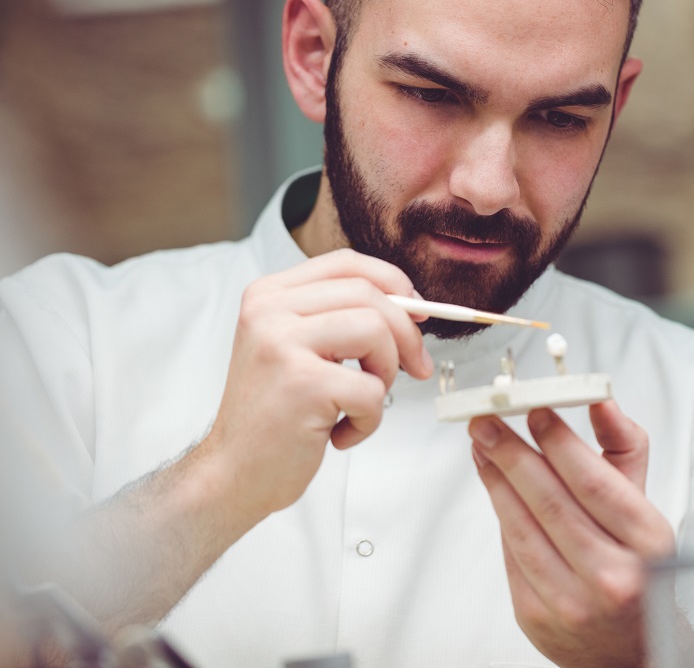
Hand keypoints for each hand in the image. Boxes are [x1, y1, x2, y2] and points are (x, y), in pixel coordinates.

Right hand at [199, 248, 433, 519]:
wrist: (232, 473)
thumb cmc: (274, 415)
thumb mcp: (297, 349)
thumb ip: (339, 318)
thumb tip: (411, 307)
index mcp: (269, 295)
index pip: (347, 263)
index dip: (393, 282)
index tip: (418, 313)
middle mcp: (269, 311)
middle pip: (369, 296)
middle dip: (406, 335)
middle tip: (416, 368)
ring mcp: (282, 344)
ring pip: (377, 332)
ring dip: (386, 375)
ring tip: (362, 403)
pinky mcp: (302, 383)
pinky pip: (371, 390)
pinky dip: (368, 420)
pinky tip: (339, 434)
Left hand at [469, 402, 675, 667]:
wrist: (626, 648)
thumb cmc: (635, 568)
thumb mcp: (643, 508)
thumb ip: (623, 448)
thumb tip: (601, 399)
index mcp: (647, 545)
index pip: (595, 483)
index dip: (560, 443)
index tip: (535, 411)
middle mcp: (613, 577)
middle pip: (552, 502)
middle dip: (513, 454)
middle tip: (488, 422)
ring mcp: (571, 601)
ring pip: (522, 527)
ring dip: (496, 480)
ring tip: (482, 446)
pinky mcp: (534, 615)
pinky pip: (510, 553)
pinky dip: (499, 513)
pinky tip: (492, 484)